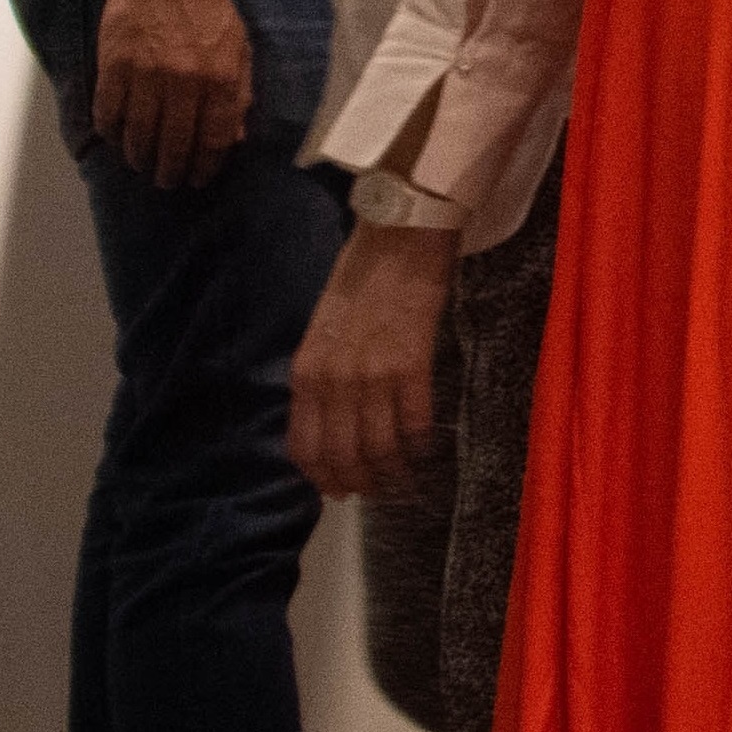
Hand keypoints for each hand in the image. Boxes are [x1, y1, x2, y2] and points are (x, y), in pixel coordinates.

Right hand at [93, 0, 251, 186]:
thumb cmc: (206, 9)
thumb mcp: (239, 47)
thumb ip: (240, 92)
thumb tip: (237, 136)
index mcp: (222, 78)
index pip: (214, 138)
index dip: (205, 165)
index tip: (198, 179)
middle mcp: (185, 81)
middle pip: (175, 142)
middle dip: (171, 170)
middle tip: (167, 182)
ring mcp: (147, 75)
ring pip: (140, 133)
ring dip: (140, 157)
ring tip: (141, 166)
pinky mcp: (115, 66)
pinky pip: (109, 111)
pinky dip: (111, 131)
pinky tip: (115, 139)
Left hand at [288, 223, 458, 497]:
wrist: (397, 238)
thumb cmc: (360, 278)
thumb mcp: (323, 330)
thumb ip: (323, 376)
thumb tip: (335, 421)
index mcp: (306, 372)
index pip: (305, 447)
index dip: (323, 477)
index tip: (342, 491)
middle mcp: (333, 380)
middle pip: (343, 456)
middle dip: (361, 483)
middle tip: (378, 493)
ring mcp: (372, 375)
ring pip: (379, 448)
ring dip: (393, 473)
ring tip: (405, 481)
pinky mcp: (412, 366)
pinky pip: (414, 424)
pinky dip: (420, 445)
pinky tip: (426, 449)